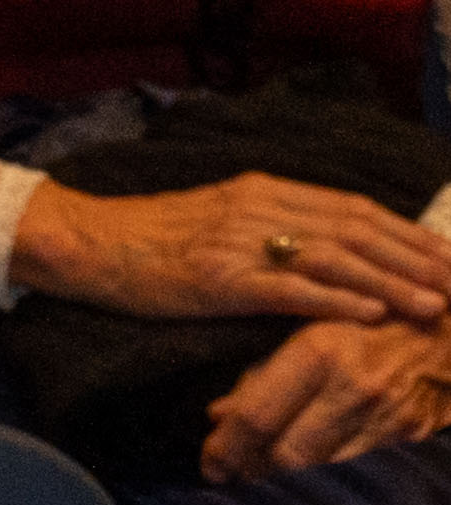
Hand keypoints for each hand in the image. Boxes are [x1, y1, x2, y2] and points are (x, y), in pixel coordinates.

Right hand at [13, 174, 450, 324]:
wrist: (88, 242)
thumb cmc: (155, 237)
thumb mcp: (222, 218)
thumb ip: (276, 225)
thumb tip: (337, 247)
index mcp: (263, 189)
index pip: (355, 209)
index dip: (408, 234)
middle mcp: (258, 207)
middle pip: (356, 230)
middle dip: (416, 260)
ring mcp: (239, 242)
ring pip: (334, 259)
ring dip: (391, 284)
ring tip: (435, 306)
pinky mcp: (219, 278)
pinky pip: (289, 289)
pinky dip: (336, 302)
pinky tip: (371, 315)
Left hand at [205, 312, 450, 480]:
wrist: (446, 323)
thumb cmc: (365, 313)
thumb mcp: (308, 323)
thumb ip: (263, 370)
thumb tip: (219, 416)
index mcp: (318, 353)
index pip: (258, 417)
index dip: (225, 448)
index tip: (208, 466)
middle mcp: (353, 389)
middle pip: (288, 455)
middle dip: (251, 472)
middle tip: (228, 476)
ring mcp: (387, 417)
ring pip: (323, 470)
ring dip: (286, 481)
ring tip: (259, 477)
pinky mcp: (411, 435)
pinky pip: (358, 468)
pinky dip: (327, 477)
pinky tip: (307, 473)